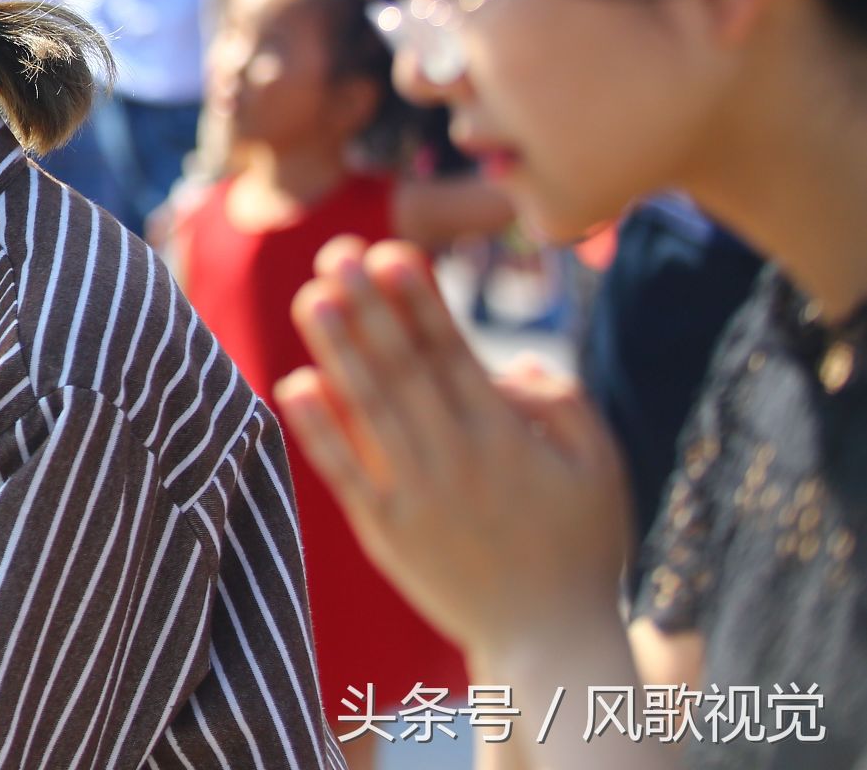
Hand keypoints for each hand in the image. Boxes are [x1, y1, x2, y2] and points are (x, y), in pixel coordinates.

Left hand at [277, 236, 632, 668]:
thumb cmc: (580, 548)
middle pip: (402, 370)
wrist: (549, 643)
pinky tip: (294, 383)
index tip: (391, 252)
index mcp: (506, 436)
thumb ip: (564, 404)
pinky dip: (319, 430)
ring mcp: (416, 495)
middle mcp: (457, 459)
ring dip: (337, 350)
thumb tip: (511, 362)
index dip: (419, 302)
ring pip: (369, 409)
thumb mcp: (601, 468)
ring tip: (310, 297)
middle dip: (369, 307)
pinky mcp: (385, 531)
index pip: (451, 354)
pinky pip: (346, 472)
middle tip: (335, 252)